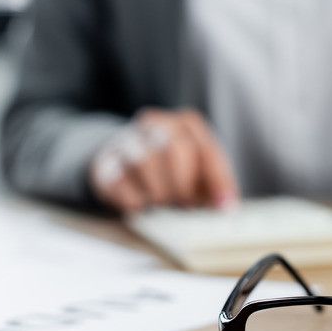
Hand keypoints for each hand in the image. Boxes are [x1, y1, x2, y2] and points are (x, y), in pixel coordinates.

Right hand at [89, 109, 238, 212]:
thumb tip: (227, 206)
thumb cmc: (172, 168)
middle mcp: (156, 124)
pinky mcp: (104, 162)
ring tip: (163, 203)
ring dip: (159, 192)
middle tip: (186, 205)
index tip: (222, 205)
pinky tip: (140, 205)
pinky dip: (134, 199)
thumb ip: (215, 183)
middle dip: (184, 183)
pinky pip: (119, 181)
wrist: (123, 160)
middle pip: (176, 148)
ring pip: (146, 161)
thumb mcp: (199, 171)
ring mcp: (127, 140)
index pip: (206, 149)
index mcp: (185, 124)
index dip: (217, 179)